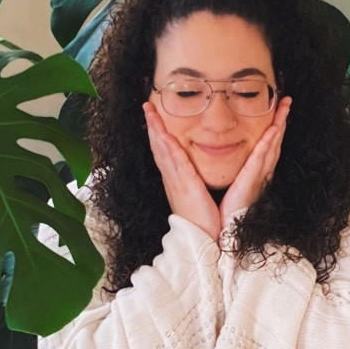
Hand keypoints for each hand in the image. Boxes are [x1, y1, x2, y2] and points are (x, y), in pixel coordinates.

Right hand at [144, 101, 220, 240]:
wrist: (201, 242)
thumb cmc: (202, 222)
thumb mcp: (196, 196)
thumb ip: (193, 182)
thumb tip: (193, 174)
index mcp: (176, 180)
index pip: (164, 152)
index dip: (158, 134)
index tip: (154, 116)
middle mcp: (172, 179)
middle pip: (159, 148)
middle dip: (152, 126)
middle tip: (146, 106)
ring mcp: (177, 183)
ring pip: (163, 152)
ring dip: (156, 131)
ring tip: (151, 112)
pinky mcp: (186, 188)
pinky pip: (177, 165)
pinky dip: (169, 149)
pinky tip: (165, 136)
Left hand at [219, 97, 290, 229]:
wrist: (219, 235)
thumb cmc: (221, 214)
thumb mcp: (226, 186)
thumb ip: (228, 173)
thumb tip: (220, 158)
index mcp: (252, 174)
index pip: (265, 146)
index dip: (273, 127)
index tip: (277, 109)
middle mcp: (258, 174)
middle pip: (273, 142)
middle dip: (281, 121)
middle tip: (287, 101)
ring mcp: (256, 178)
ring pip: (271, 147)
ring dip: (279, 126)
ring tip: (285, 108)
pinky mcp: (250, 183)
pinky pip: (260, 160)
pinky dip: (267, 145)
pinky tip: (273, 131)